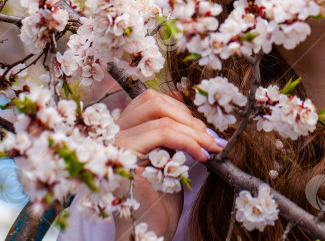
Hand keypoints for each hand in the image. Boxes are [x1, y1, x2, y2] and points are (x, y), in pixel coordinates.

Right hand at [112, 88, 224, 240]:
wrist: (151, 230)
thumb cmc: (159, 198)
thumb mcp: (168, 155)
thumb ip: (171, 131)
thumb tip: (183, 98)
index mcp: (122, 130)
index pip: (149, 100)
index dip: (181, 108)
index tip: (204, 129)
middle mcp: (113, 134)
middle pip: (153, 101)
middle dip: (189, 117)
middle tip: (211, 138)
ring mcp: (116, 144)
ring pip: (161, 116)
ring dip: (194, 131)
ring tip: (211, 147)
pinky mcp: (125, 157)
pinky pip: (162, 134)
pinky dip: (188, 141)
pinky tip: (202, 156)